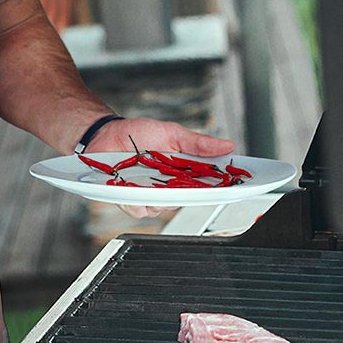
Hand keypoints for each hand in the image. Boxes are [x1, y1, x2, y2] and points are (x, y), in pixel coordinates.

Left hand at [87, 117, 235, 219]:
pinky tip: (131, 185)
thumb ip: (198, 143)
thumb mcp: (172, 133)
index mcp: (183, 172)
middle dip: (188, 193)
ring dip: (158, 195)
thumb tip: (227, 145)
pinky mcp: (130, 200)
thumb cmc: (138, 133)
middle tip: (183, 179)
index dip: (222, 188)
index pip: (208, 185)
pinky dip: (136, 199)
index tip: (236, 186)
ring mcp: (149, 195)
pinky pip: (139, 209)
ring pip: (163, 208)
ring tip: (148, 176)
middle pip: (187, 200)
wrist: (106, 135)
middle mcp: (169, 187)